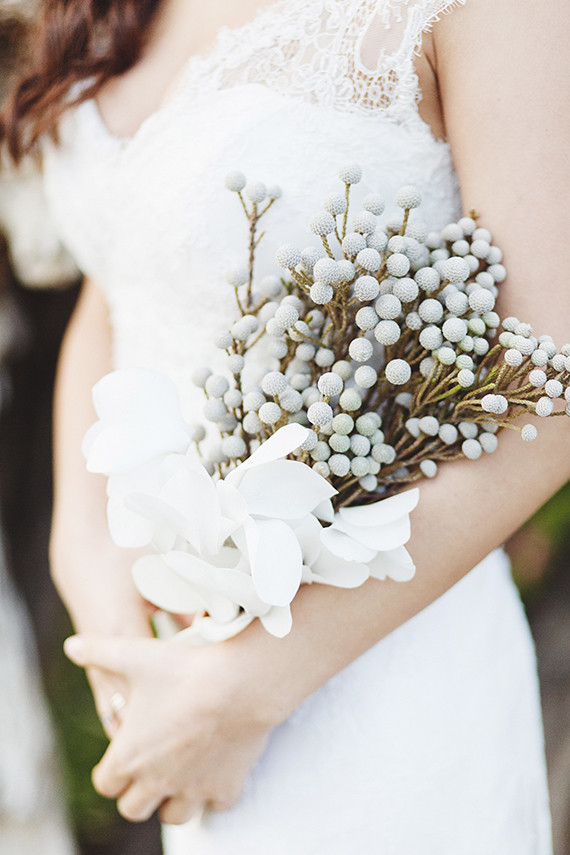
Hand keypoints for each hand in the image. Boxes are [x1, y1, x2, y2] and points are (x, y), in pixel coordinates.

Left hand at [64, 635, 270, 823]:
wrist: (241, 682)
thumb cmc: (186, 670)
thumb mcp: (136, 655)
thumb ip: (99, 651)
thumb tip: (72, 645)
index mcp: (129, 756)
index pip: (106, 785)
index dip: (110, 771)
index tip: (122, 754)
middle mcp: (157, 781)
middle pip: (134, 809)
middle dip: (138, 791)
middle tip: (149, 766)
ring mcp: (193, 788)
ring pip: (174, 816)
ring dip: (172, 799)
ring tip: (179, 774)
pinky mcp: (225, 787)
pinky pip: (216, 804)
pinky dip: (213, 792)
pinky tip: (215, 768)